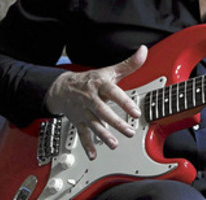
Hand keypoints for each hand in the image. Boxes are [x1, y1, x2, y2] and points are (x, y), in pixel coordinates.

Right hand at [44, 45, 147, 159]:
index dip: (124, 102)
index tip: (136, 112)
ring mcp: (83, 111)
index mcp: (99, 85)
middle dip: (116, 123)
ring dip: (103, 135)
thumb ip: (128, 64)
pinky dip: (87, 145)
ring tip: (114, 144)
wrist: (62, 88)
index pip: (113, 93)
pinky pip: (82, 134)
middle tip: (129, 131)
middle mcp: (90, 98)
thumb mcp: (109, 71)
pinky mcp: (78, 121)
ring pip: (93, 124)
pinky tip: (93, 154)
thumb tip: (143, 51)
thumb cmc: (90, 80)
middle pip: (103, 111)